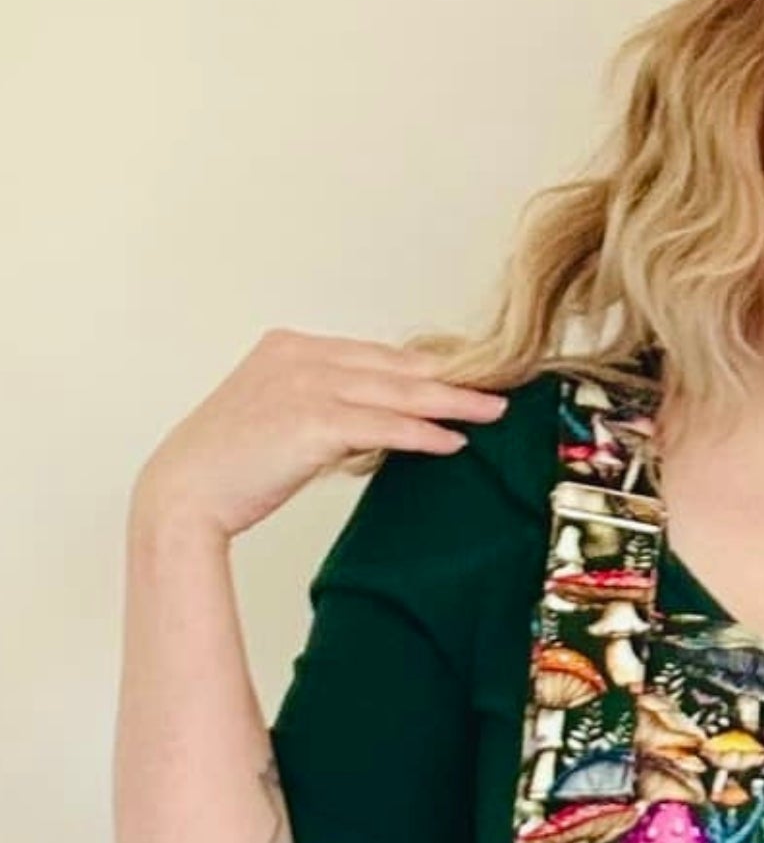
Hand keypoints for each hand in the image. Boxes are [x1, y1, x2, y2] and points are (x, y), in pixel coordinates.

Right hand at [129, 326, 506, 542]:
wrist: (183, 494)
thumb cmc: (230, 468)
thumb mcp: (280, 421)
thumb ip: (328, 411)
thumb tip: (383, 425)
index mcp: (290, 348)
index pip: (375, 354)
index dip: (425, 366)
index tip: (467, 375)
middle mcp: (299, 356)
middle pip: (394, 366)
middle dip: (452, 377)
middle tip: (501, 385)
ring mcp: (304, 385)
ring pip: (396, 391)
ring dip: (450, 402)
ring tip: (492, 413)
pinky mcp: (311, 422)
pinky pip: (382, 427)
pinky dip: (421, 434)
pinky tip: (453, 443)